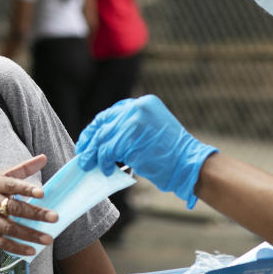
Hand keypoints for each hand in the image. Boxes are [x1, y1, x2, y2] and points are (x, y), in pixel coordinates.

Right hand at [0, 155, 58, 255]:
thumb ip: (22, 170)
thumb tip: (44, 158)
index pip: (11, 185)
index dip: (26, 189)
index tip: (41, 193)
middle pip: (15, 208)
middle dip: (35, 214)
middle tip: (54, 217)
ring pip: (11, 228)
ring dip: (31, 234)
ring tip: (48, 239)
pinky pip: (3, 243)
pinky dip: (17, 248)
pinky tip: (32, 251)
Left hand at [76, 95, 217, 208]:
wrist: (189, 165)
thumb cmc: (172, 155)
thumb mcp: (151, 131)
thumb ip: (130, 129)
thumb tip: (105, 140)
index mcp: (144, 103)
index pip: (112, 113)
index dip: (98, 127)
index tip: (88, 139)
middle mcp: (138, 107)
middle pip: (104, 122)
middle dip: (90, 139)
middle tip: (83, 153)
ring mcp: (134, 121)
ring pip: (103, 137)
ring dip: (94, 153)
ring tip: (89, 165)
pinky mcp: (130, 137)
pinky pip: (108, 150)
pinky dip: (103, 161)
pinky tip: (106, 170)